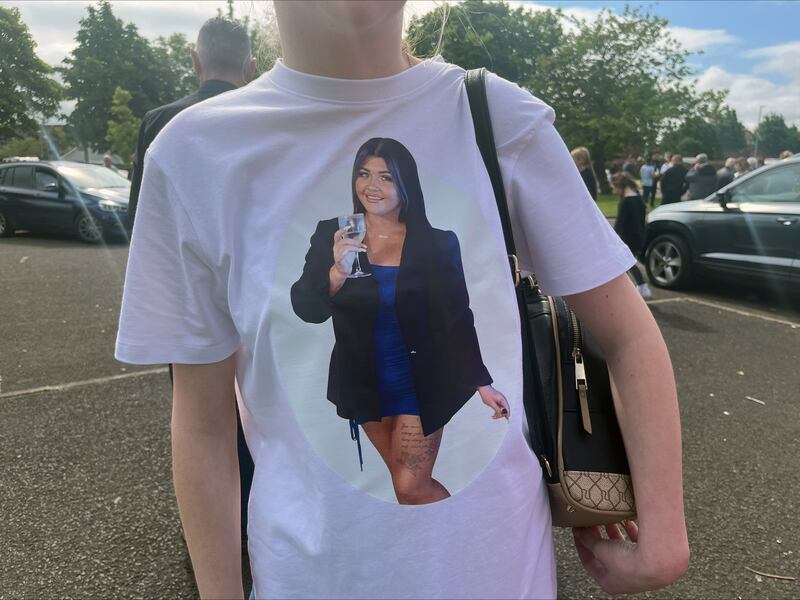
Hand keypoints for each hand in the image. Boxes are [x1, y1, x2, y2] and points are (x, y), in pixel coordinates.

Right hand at [331, 225, 365, 276]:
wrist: (343, 271)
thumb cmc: (346, 259)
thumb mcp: (349, 249)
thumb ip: (352, 243)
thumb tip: (361, 237)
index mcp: (338, 244)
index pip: (337, 235)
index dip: (341, 230)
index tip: (349, 227)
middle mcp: (336, 248)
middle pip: (344, 241)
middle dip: (354, 241)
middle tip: (361, 244)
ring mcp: (337, 254)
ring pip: (345, 246)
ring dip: (355, 246)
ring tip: (361, 248)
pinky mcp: (339, 260)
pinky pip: (344, 253)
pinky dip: (353, 250)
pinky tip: (359, 251)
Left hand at [477, 385, 508, 419]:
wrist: (483, 388)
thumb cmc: (486, 394)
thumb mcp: (491, 403)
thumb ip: (496, 409)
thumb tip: (501, 414)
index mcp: (502, 399)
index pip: (507, 407)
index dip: (508, 413)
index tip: (507, 418)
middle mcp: (503, 400)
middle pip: (505, 409)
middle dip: (501, 414)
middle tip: (494, 417)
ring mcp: (500, 401)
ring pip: (502, 409)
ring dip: (498, 413)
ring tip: (493, 417)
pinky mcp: (498, 401)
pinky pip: (499, 408)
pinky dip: (497, 411)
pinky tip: (493, 415)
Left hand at [573, 521, 688, 594]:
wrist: (658, 561)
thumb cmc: (629, 563)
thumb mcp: (600, 549)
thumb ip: (588, 540)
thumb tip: (579, 533)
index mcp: (609, 582)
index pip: (589, 563)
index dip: (581, 544)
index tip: (578, 531)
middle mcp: (624, 579)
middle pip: (605, 555)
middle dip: (598, 538)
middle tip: (593, 524)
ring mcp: (638, 570)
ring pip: (621, 549)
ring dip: (614, 534)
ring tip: (609, 520)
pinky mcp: (650, 559)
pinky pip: (637, 544)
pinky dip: (631, 532)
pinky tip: (628, 522)